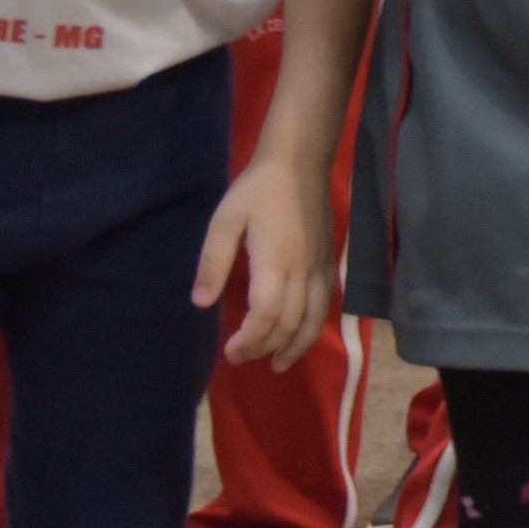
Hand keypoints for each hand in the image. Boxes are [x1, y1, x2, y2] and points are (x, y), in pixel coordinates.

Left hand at [195, 162, 331, 369]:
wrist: (299, 163)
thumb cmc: (256, 190)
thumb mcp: (224, 221)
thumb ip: (213, 263)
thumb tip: (201, 304)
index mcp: (275, 262)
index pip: (266, 315)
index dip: (249, 340)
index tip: (229, 352)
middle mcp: (302, 271)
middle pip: (289, 323)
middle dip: (265, 347)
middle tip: (240, 358)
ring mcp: (319, 267)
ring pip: (313, 318)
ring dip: (295, 345)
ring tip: (277, 364)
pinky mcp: (327, 262)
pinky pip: (325, 303)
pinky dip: (314, 326)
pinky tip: (302, 334)